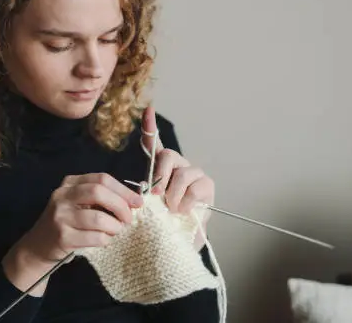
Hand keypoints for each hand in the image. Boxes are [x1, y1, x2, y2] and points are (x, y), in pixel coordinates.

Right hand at [3, 173, 142, 293]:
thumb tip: (134, 200)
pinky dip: (106, 239)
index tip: (138, 202)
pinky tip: (104, 240)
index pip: (102, 179)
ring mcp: (61, 216)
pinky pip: (95, 237)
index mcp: (70, 183)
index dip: (123, 190)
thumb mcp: (79, 203)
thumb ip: (101, 197)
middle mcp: (62, 196)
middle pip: (99, 192)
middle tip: (129, 219)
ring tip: (115, 231)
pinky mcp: (62, 236)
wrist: (38, 246)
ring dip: (115, 226)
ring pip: (99, 218)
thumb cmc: (67, 222)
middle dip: (121, 206)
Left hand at [141, 106, 214, 248]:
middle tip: (155, 195)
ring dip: (173, 195)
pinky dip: (185, 203)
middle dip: (160, 175)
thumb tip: (146, 186)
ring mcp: (194, 174)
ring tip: (171, 210)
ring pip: (181, 174)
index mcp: (160, 168)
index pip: (154, 143)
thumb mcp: (147, 205)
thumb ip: (145, 192)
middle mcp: (178, 166)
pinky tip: (183, 212)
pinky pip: (195, 188)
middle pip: (168, 156)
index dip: (150, 126)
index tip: (147, 109)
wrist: (179, 241)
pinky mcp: (207, 186)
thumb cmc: (161, 221)